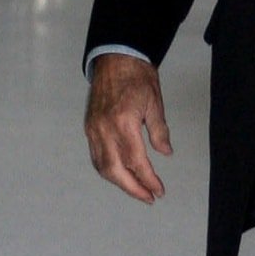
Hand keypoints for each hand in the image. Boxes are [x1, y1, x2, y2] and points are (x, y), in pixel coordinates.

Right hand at [84, 53, 172, 202]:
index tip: (159, 191)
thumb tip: (165, 153)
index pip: (136, 161)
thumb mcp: (155, 103)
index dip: (148, 179)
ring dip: (119, 182)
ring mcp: (93, 129)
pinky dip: (107, 170)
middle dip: (132, 188)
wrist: (115, 58)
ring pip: (102, 166)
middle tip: (149, 198)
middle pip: (115, 171)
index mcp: (123, 123)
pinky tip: (120, 175)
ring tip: (137, 190)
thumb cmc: (137, 77)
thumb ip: (159, 131)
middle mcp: (104, 129)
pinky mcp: (89, 127)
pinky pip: (96, 156)